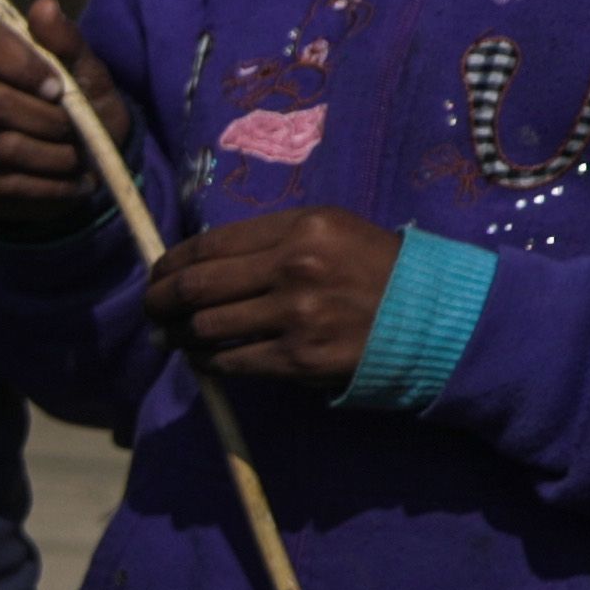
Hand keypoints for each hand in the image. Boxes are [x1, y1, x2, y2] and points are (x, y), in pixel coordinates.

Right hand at [0, 6, 118, 239]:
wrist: (79, 169)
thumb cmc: (83, 111)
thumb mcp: (89, 76)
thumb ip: (68, 43)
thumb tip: (44, 4)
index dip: (22, 65)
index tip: (58, 88)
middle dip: (48, 121)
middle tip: (77, 132)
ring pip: (3, 147)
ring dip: (55, 159)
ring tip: (79, 162)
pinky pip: (2, 185)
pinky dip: (48, 188)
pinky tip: (68, 185)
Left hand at [144, 209, 402, 387]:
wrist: (438, 318)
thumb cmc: (380, 271)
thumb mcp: (333, 233)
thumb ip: (272, 241)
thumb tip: (201, 262)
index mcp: (302, 227)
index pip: (210, 244)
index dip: (171, 262)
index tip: (158, 273)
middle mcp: (296, 268)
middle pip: (197, 285)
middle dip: (160, 299)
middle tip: (151, 308)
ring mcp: (297, 316)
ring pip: (207, 326)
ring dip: (180, 334)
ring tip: (173, 336)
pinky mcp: (301, 359)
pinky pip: (233, 362)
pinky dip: (210, 362)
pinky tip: (206, 359)